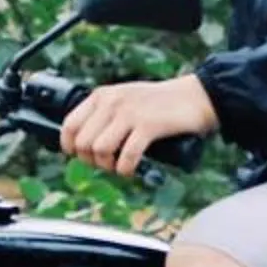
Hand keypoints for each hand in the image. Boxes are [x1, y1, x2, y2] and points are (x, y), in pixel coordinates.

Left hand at [61, 75, 218, 177]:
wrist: (196, 97)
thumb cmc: (160, 104)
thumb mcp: (125, 100)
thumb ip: (105, 115)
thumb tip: (84, 145)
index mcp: (102, 96)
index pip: (69, 125)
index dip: (70, 147)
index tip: (81, 157)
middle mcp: (112, 102)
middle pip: (83, 142)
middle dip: (91, 161)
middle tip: (107, 164)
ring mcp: (130, 113)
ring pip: (100, 150)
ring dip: (107, 166)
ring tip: (119, 167)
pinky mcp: (149, 125)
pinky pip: (126, 156)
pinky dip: (125, 169)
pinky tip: (130, 170)